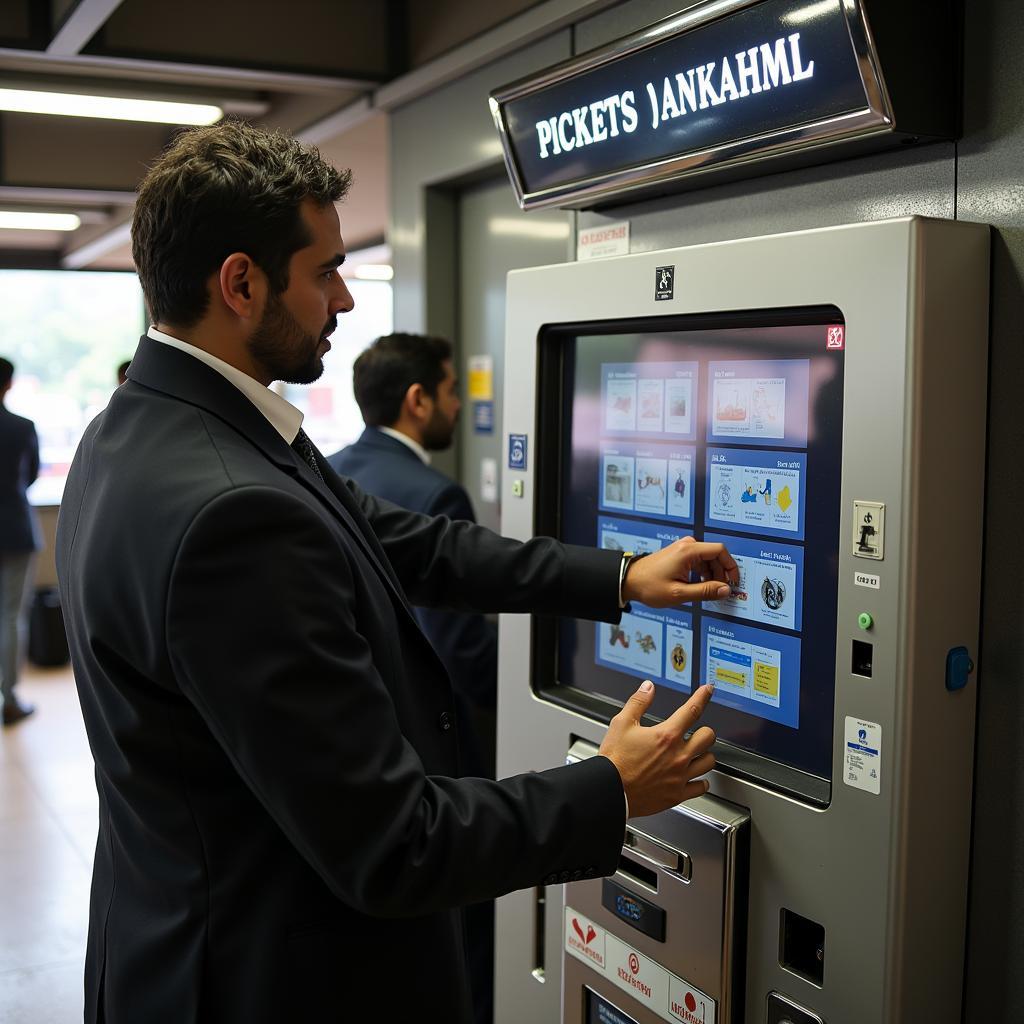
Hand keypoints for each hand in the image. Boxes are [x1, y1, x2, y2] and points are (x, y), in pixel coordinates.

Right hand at [599, 680, 715, 818]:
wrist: (610, 790)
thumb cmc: (615, 760)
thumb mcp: (622, 724)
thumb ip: (638, 702)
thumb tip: (648, 687)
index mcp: (666, 736)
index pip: (692, 710)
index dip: (703, 696)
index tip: (707, 690)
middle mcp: (678, 755)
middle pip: (708, 737)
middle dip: (704, 731)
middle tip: (697, 731)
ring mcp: (680, 776)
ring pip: (709, 762)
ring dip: (704, 755)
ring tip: (696, 754)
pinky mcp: (677, 794)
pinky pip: (701, 787)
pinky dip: (700, 781)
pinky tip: (695, 778)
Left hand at [622, 536, 738, 607]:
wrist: (629, 580)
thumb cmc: (650, 586)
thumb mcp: (680, 593)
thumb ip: (705, 591)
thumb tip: (726, 590)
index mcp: (688, 551)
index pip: (720, 551)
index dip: (730, 566)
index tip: (733, 581)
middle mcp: (687, 545)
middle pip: (715, 555)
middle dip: (721, 573)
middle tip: (720, 591)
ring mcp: (682, 549)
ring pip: (707, 559)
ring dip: (712, 574)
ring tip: (707, 591)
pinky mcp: (679, 554)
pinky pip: (699, 561)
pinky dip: (703, 573)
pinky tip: (698, 586)